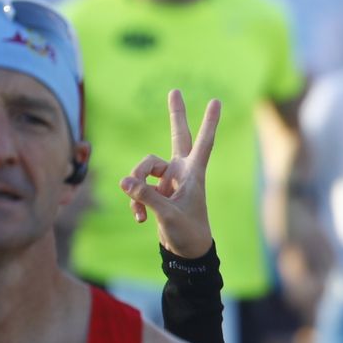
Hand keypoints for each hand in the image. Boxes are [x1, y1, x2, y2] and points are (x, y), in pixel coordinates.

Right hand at [120, 89, 221, 258]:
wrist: (186, 252)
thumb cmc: (187, 232)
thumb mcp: (168, 215)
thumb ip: (146, 197)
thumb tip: (125, 181)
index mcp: (194, 173)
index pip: (204, 142)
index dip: (209, 122)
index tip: (217, 101)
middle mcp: (182, 171)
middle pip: (177, 135)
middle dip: (176, 114)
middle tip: (175, 90)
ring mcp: (169, 179)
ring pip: (144, 168)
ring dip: (136, 187)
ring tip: (140, 211)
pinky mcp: (158, 190)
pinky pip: (138, 187)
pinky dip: (135, 202)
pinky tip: (140, 219)